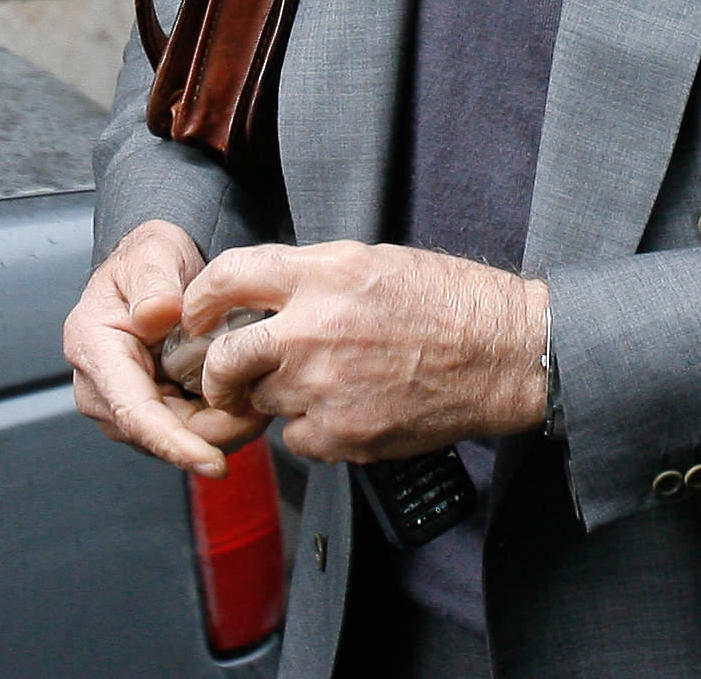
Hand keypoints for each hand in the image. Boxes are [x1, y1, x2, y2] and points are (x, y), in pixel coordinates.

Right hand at [64, 220, 268, 477]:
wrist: (155, 268)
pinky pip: (183, 430)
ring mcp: (120, 403)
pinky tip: (241, 400)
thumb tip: (158, 314)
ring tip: (256, 401)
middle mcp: (99, 385)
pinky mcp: (145, 411)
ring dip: (216, 430)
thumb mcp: (153, 254)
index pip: (132, 411)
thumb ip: (154, 283)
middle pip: (157, 434)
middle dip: (210, 436)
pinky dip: (214, 422)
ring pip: (174, 438)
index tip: (210, 461)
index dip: (173, 442)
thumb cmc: (150, 259)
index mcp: (93, 347)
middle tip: (260, 414)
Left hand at [180, 241, 549, 461]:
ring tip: (321, 384)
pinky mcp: (344, 434)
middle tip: (224, 379)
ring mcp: (326, 386)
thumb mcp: (372, 261)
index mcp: (322, 274)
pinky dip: (311, 429)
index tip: (196, 316)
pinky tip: (346, 410)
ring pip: (264, 402)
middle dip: (216, 373)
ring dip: (277, 397)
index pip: (227, 278)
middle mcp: (314, 329)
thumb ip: (309, 278)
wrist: (505, 353)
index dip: (198, 300)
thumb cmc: (447, 301)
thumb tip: (259, 297)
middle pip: (225, 357)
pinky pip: (298, 438)